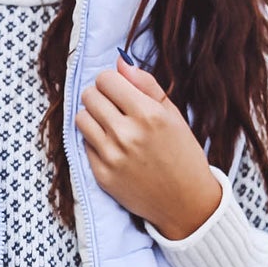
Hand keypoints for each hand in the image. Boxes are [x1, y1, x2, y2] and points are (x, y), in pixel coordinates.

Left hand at [74, 53, 222, 240]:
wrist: (186, 203)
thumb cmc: (182, 155)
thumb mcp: (173, 115)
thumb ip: (147, 85)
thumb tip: (120, 63)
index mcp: (149, 115)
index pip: (107, 79)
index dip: (112, 82)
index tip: (120, 90)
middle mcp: (127, 134)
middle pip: (89, 96)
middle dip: (100, 97)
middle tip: (114, 107)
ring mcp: (112, 156)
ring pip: (81, 118)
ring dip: (93, 117)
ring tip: (110, 125)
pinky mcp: (102, 175)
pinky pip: (84, 144)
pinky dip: (95, 142)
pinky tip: (114, 148)